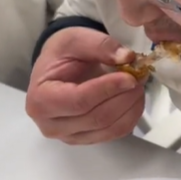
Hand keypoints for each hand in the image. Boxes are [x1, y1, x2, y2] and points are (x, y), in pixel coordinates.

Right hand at [26, 27, 144, 143]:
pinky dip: (131, 117)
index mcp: (41, 99)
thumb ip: (100, 45)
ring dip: (131, 108)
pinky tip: (135, 99)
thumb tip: (127, 57)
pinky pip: (115, 134)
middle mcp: (51, 125)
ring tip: (139, 86)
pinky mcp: (86, 140)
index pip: (79, 101)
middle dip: (123, 97)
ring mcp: (69, 137)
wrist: (57, 70)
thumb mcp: (75, 39)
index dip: (108, 89)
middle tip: (139, 78)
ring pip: (109, 128)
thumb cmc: (61, 55)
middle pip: (96, 118)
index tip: (129, 77)